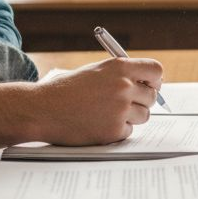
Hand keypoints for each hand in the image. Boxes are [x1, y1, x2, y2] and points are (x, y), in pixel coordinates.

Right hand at [29, 58, 163, 144]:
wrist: (42, 109)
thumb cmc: (65, 90)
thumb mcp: (95, 71)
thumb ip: (121, 75)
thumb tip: (145, 84)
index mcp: (119, 67)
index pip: (156, 70)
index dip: (155, 80)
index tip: (150, 86)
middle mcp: (123, 86)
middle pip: (152, 96)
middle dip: (142, 101)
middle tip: (124, 104)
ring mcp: (120, 109)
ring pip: (143, 115)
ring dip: (130, 117)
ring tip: (105, 114)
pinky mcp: (114, 130)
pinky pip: (128, 131)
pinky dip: (116, 130)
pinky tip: (97, 124)